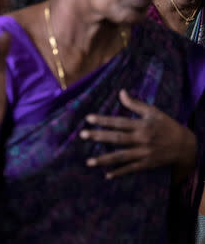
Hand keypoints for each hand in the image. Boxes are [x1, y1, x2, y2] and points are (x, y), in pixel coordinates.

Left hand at [81, 89, 196, 179]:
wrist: (185, 145)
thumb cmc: (167, 126)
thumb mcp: (153, 112)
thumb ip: (135, 104)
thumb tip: (121, 92)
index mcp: (142, 125)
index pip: (119, 122)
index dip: (103, 120)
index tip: (88, 118)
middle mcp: (142, 139)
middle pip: (117, 138)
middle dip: (99, 137)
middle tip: (82, 135)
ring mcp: (144, 153)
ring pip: (121, 156)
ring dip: (104, 159)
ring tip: (88, 162)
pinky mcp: (147, 164)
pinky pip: (131, 169)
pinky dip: (119, 172)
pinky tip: (106, 175)